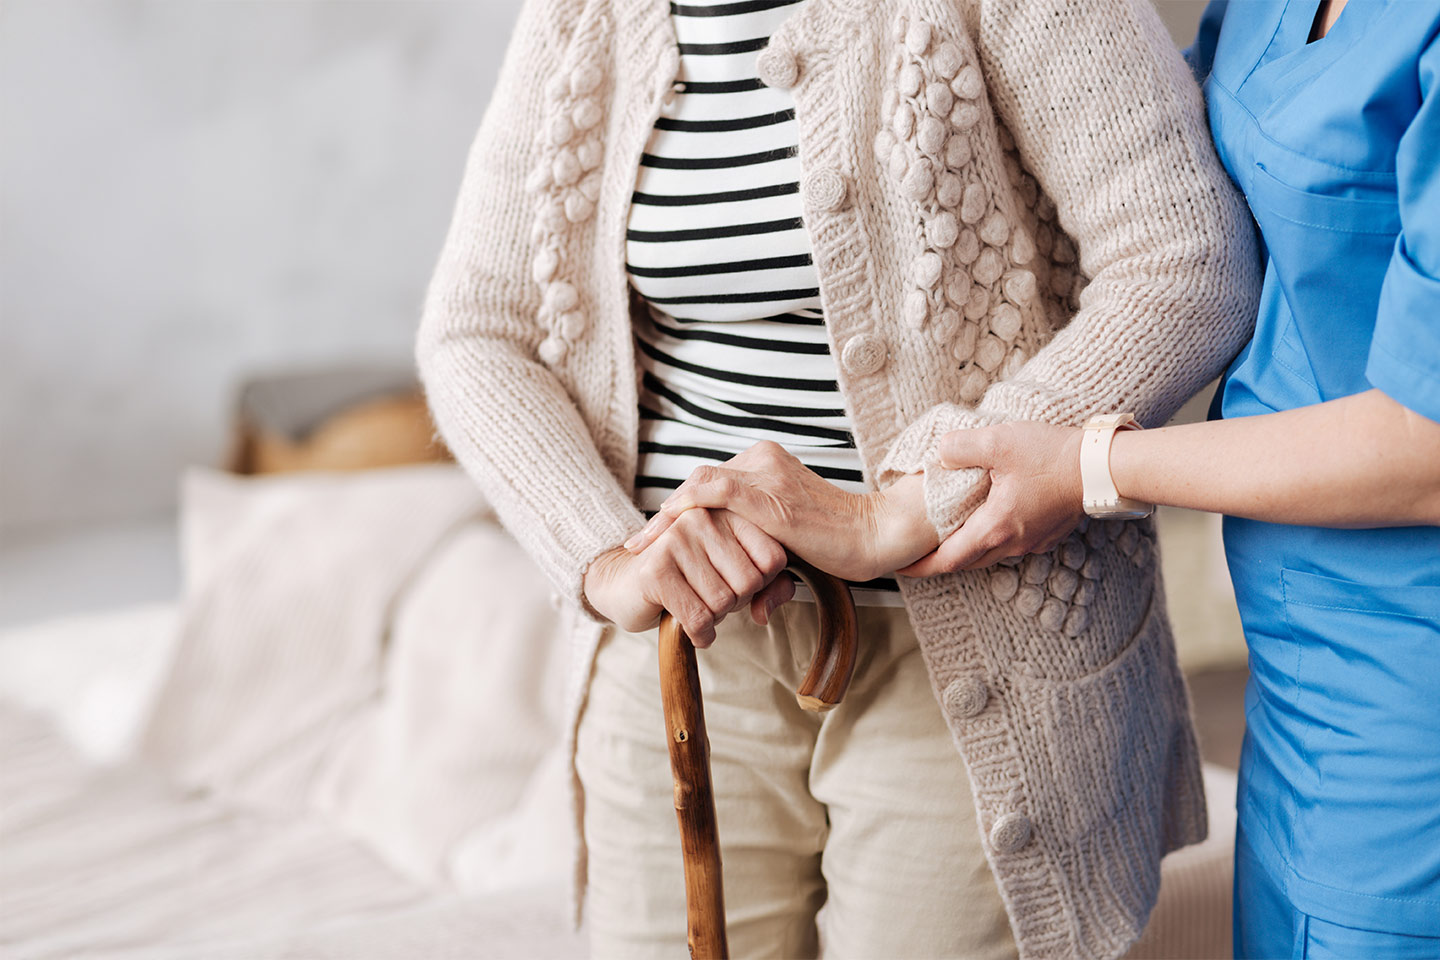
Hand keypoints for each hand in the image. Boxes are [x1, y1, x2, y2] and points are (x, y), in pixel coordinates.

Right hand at [583, 508, 793, 645]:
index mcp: (726, 511)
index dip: (763, 584)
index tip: (737, 583)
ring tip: (699, 607)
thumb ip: (769, 587)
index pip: (773, 558)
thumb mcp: (733, 576)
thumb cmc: (687, 579)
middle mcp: (702, 518)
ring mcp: (676, 539)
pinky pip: (697, 617)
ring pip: (723, 601)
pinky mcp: (656, 569)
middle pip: (750, 582)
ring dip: (716, 619)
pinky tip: (695, 631)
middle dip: (736, 603)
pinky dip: (701, 634)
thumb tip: (766, 612)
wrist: (623, 583)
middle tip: (714, 599)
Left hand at [623, 441, 937, 581]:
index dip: (679, 510)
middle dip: (664, 517)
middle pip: (698, 485)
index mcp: (766, 464)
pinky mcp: (770, 496)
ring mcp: (765, 475)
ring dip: (666, 519)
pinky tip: (665, 529)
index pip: (709, 484)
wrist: (877, 535)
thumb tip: (757, 610)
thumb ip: (768, 564)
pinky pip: (715, 493)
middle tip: (637, 544)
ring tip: (640, 545)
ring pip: (699, 488)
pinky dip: (685, 509)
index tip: (654, 537)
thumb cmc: (843, 546)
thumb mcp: (793, 549)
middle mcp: (762, 461)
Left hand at [900, 422, 1084, 575]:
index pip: (948, 560)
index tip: (901, 568)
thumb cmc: (1053, 456)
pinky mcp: (1047, 532)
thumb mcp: (998, 442)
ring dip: (966, 549)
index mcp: (995, 528)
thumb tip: (940, 454)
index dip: (921, 566)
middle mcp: (1013, 543)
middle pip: (967, 562)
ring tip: (947, 537)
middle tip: (918, 554)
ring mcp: (1033, 541)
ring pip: (989, 554)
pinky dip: (990, 538)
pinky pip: (1010, 543)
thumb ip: (960, 447)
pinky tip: (986, 519)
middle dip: (940, 560)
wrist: (1102, 466)